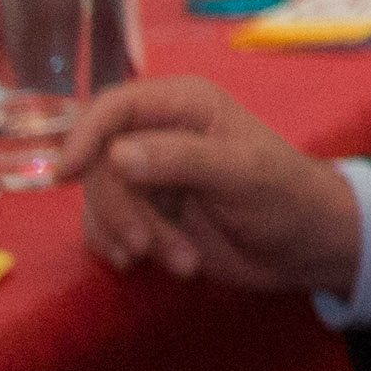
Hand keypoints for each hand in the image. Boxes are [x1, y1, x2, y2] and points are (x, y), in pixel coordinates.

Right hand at [70, 76, 366, 293]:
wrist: (306, 248)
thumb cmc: (287, 198)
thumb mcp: (244, 176)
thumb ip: (183, 160)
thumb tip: (116, 154)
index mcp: (186, 105)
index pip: (114, 107)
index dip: (83, 135)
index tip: (65, 176)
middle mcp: (160, 133)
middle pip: (99, 164)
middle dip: (121, 211)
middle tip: (148, 247)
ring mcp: (150, 174)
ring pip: (102, 201)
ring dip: (132, 237)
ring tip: (182, 261)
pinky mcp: (147, 211)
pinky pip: (105, 227)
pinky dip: (122, 248)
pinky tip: (149, 265)